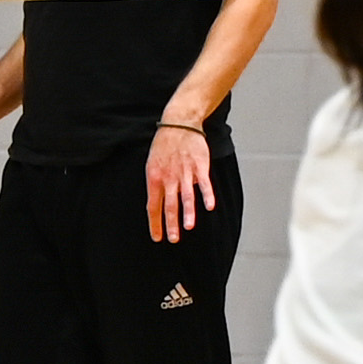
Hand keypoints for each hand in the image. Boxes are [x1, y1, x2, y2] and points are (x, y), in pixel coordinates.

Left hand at [145, 122, 217, 243]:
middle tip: (173, 239)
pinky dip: (207, 195)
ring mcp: (185, 172)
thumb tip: (162, 202)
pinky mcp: (199, 166)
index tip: (157, 237)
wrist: (179, 123)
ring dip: (188, 213)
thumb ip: (158, 184)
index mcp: (154, 178)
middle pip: (169, 205)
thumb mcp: (152, 164)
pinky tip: (209, 206)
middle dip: (171, 224)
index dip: (155, 223)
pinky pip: (204, 183)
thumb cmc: (164, 145)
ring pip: (186, 196)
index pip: (153, 206)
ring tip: (188, 227)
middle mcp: (169, 178)